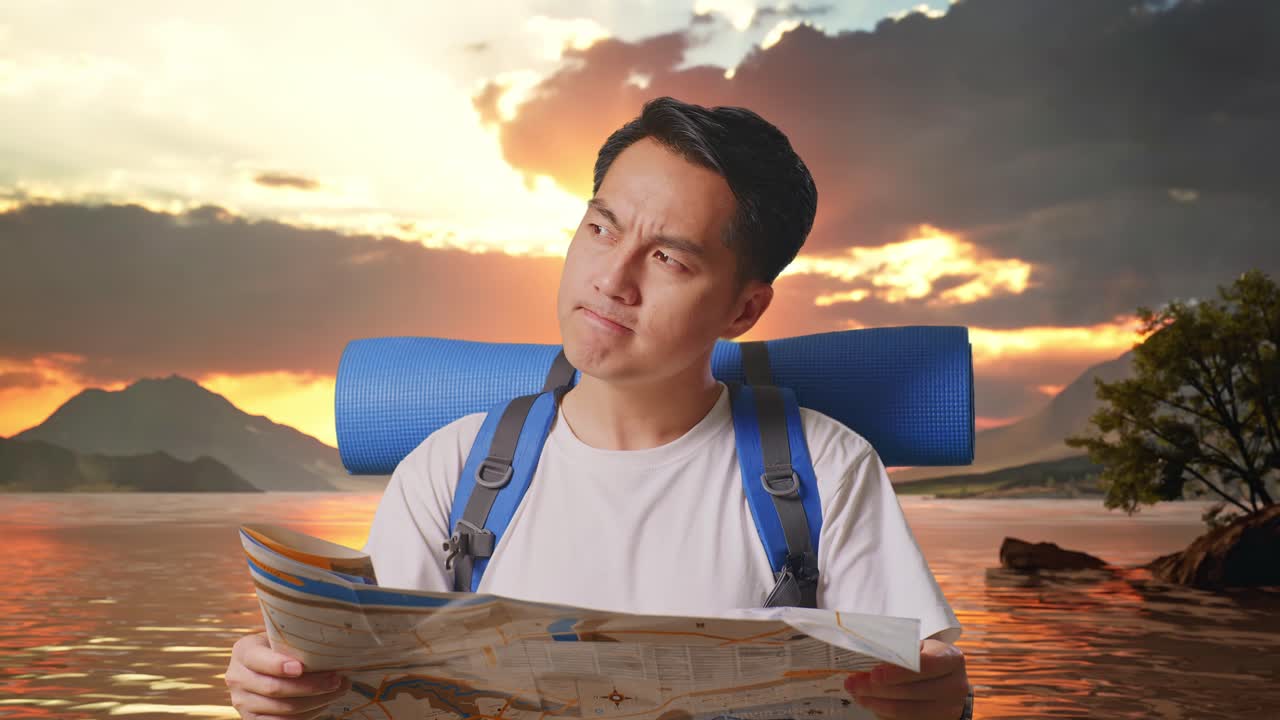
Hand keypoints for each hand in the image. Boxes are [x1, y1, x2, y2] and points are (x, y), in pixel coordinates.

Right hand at [225, 632, 350, 718]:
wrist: (265, 668)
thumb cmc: (281, 649)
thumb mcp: (282, 639)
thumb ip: (296, 643)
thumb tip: (332, 651)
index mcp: (243, 651)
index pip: (259, 660)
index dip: (278, 665)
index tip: (301, 668)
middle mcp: (237, 677)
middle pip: (275, 688)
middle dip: (311, 686)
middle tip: (336, 680)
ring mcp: (242, 702)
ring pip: (283, 708)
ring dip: (315, 701)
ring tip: (337, 690)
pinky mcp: (251, 719)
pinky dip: (306, 715)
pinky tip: (323, 704)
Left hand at [844, 638, 969, 718]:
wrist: (947, 681)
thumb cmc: (927, 658)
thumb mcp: (920, 647)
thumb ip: (899, 649)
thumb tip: (864, 653)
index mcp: (951, 659)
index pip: (925, 664)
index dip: (898, 671)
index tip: (874, 673)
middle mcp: (955, 685)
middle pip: (912, 690)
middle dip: (877, 688)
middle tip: (853, 683)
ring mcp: (949, 708)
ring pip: (907, 709)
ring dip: (876, 702)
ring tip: (857, 693)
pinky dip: (884, 712)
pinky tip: (870, 703)